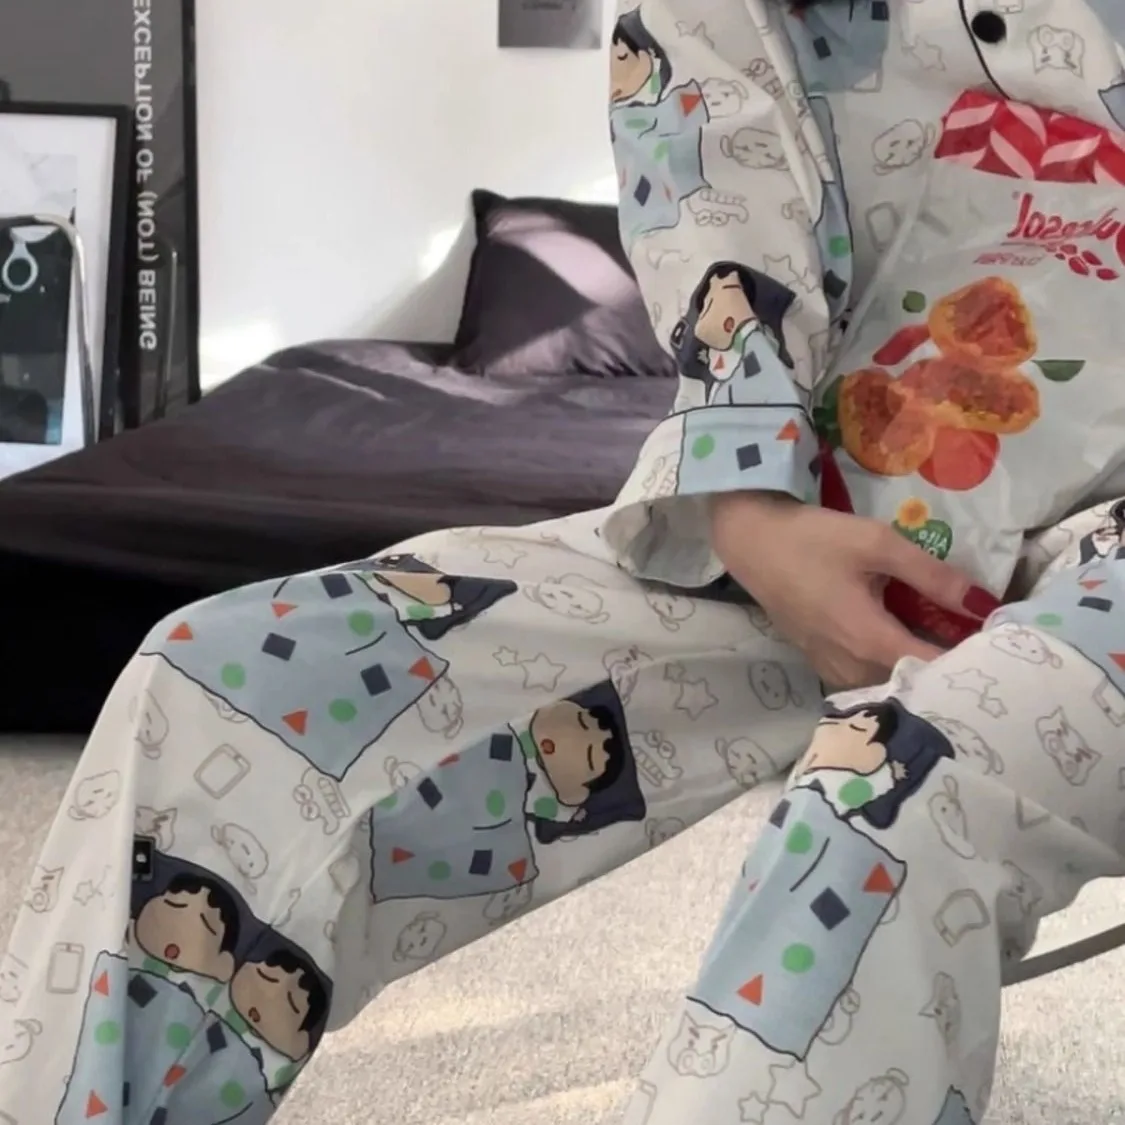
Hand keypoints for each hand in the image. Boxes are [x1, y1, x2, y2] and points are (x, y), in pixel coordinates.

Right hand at [710, 492, 1000, 688]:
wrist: (750, 541)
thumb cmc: (813, 539)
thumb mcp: (877, 543)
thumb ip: (933, 575)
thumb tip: (985, 604)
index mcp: (869, 638)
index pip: (934, 669)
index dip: (971, 667)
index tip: (1005, 657)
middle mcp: (850, 664)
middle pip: (911, 688)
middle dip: (947, 677)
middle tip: (985, 661)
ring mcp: (829, 666)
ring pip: (885, 689)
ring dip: (916, 679)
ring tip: (950, 661)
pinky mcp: (817, 660)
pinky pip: (863, 681)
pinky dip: (889, 675)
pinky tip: (904, 656)